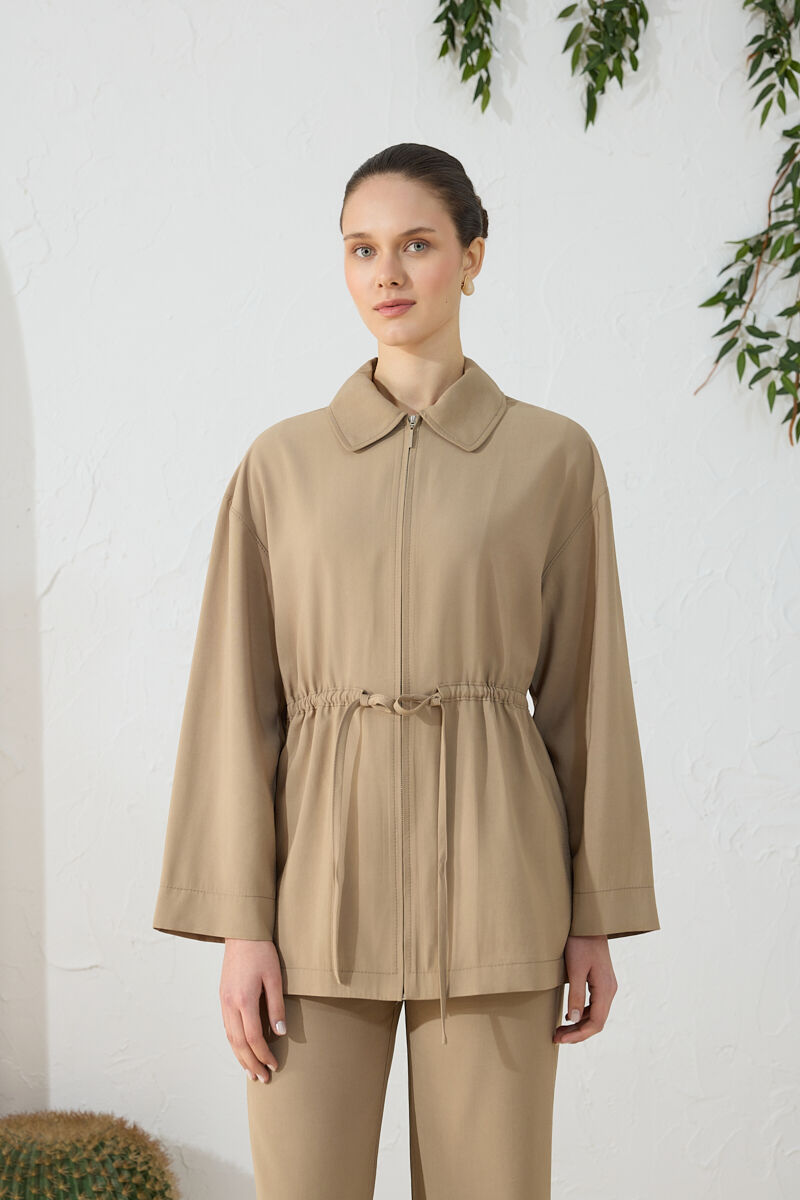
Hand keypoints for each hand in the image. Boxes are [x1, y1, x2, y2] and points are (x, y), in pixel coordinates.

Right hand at [220, 938, 286, 1081]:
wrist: (241, 933)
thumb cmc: (261, 952)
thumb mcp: (274, 977)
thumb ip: (276, 1006)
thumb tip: (280, 1033)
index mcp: (243, 1000)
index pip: (253, 1037)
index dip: (264, 1054)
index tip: (275, 1065)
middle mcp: (229, 1004)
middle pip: (238, 1043)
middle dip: (251, 1063)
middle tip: (262, 1078)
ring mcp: (223, 1001)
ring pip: (229, 1037)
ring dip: (240, 1057)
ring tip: (250, 1072)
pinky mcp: (223, 997)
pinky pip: (226, 1027)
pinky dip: (234, 1043)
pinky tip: (241, 1050)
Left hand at [552, 933, 616, 1043]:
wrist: (588, 921)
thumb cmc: (580, 942)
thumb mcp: (575, 969)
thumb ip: (576, 995)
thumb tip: (575, 1020)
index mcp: (606, 989)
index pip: (596, 1023)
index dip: (578, 1035)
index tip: (560, 1039)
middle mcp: (610, 989)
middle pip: (597, 1021)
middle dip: (577, 1033)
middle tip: (556, 1038)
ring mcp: (607, 984)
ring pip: (596, 1014)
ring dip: (579, 1025)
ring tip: (560, 1030)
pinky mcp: (601, 980)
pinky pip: (594, 1004)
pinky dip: (582, 1013)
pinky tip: (569, 1015)